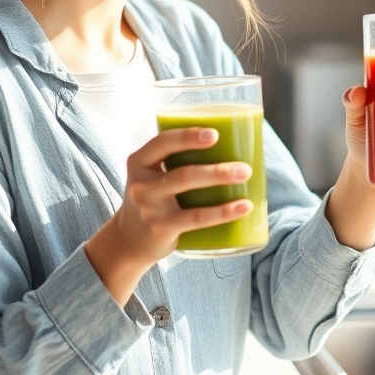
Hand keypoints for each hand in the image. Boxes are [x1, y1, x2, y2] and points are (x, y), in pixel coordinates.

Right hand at [85, 127, 252, 304]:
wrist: (129, 240)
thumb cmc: (152, 200)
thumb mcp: (151, 176)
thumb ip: (175, 161)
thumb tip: (227, 144)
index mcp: (139, 162)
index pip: (162, 142)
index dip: (188, 136)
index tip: (215, 134)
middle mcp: (141, 184)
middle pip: (182, 171)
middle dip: (216, 168)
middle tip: (244, 167)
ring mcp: (150, 207)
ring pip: (188, 190)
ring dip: (220, 180)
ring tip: (245, 177)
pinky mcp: (161, 228)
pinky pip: (196, 218)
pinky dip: (222, 212)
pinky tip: (242, 208)